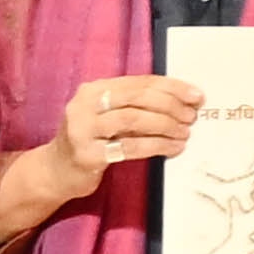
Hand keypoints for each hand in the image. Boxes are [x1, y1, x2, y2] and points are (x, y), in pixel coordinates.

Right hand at [44, 76, 203, 179]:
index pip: (139, 82)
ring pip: (133, 119)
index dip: (171, 87)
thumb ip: (136, 105)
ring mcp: (82, 129)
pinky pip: (129, 146)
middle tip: (192, 116)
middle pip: (136, 97)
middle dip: (170, 105)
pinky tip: (173, 148)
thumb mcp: (109, 116)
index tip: (197, 96)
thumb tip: (184, 102)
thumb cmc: (93, 140)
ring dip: (166, 125)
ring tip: (185, 133)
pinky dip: (156, 145)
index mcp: (93, 90)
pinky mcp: (86, 154)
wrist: (56, 171)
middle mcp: (84, 105)